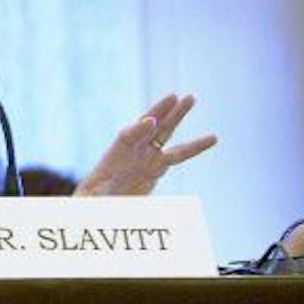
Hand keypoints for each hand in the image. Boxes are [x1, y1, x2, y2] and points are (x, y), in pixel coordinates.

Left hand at [76, 94, 216, 196]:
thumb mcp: (95, 196)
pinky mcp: (155, 169)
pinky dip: (194, 147)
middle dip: (161, 111)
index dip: (138, 130)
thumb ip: (104, 188)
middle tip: (176, 96)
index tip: (150, 121)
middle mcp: (131, 153)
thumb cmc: (91, 201)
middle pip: (148, 127)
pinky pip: (178, 155)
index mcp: (113, 157)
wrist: (97, 206)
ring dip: (177, 116)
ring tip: (191, 98)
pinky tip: (212, 138)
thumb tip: (113, 186)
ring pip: (164, 133)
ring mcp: (145, 158)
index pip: (127, 138)